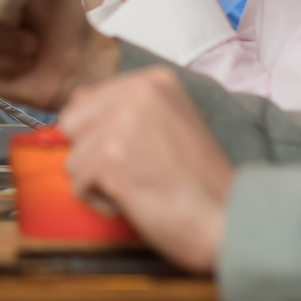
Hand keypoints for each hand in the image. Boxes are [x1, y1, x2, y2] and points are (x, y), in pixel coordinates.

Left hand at [58, 68, 232, 273]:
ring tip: (141, 186)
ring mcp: (122, 123)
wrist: (229, 219)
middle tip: (136, 171)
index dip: (102, 135)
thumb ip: (125, 108)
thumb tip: (74, 105)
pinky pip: (79, 184)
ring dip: (99, 181)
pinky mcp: (111, 158)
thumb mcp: (169, 122)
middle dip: (92, 155)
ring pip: (73, 157)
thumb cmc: (199, 181)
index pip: (86, 99)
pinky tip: (138, 199)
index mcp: (153, 80)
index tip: (141, 152)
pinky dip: (102, 201)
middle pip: (71, 123)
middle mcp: (136, 92)